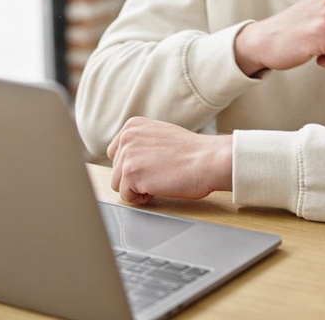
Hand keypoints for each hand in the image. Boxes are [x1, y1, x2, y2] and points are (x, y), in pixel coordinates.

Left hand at [107, 117, 232, 204]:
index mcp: (132, 125)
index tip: (150, 168)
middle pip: (115, 171)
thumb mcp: (160, 135)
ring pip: (118, 185)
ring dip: (137, 189)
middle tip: (159, 175)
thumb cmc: (193, 152)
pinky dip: (142, 199)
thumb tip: (128, 159)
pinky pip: (126, 196)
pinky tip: (159, 188)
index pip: (115, 153)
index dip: (132, 166)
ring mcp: (127, 155)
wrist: (209, 160)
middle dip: (134, 179)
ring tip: (159, 181)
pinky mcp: (131, 173)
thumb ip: (141, 143)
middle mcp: (126, 137)